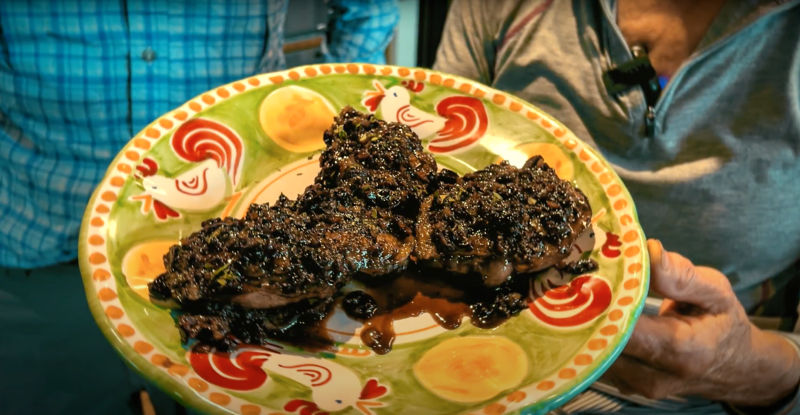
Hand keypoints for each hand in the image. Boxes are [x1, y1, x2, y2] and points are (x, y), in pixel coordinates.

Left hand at [603, 239, 799, 406]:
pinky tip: (596, 315)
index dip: (603, 304)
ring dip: (587, 323)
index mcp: (682, 350)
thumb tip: (648, 250)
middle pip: (603, 342)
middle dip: (587, 311)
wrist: (733, 368)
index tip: (590, 278)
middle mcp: (656, 377)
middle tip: (578, 282)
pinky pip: (597, 358)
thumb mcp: (717, 293)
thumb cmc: (722, 324)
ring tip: (586, 295)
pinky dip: (594, 335)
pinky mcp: (625, 387)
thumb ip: (681, 276)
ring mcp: (637, 386)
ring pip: (594, 351)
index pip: (626, 329)